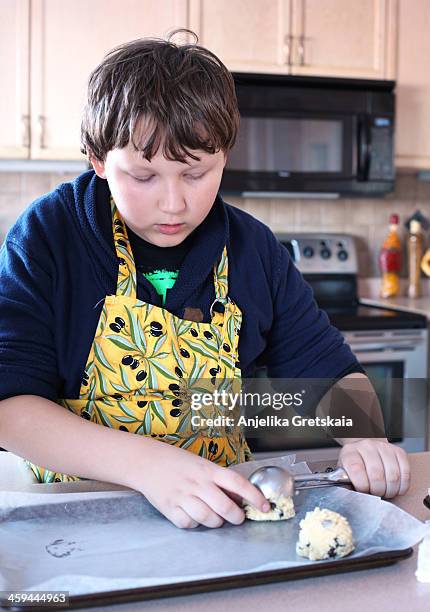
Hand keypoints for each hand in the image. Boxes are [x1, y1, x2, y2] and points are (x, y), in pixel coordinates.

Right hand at [126, 437, 269, 527]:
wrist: (147, 462)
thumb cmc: (178, 462)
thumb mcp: (202, 465)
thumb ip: (219, 480)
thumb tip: (240, 498)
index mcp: (208, 470)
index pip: (237, 483)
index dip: (254, 497)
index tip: (265, 506)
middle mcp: (197, 483)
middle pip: (225, 507)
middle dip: (236, 517)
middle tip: (238, 517)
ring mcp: (183, 497)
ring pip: (209, 519)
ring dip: (217, 522)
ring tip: (216, 517)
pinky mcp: (170, 509)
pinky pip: (189, 524)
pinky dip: (195, 524)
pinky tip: (194, 515)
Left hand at [337, 438, 410, 497]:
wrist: (364, 448)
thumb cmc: (355, 463)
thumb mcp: (345, 472)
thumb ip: (346, 484)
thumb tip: (352, 498)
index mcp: (351, 452)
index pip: (357, 470)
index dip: (362, 486)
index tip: (364, 491)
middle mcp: (367, 447)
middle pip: (377, 475)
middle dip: (377, 491)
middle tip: (375, 494)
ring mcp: (384, 447)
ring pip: (393, 476)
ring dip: (390, 490)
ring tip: (385, 492)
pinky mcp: (399, 452)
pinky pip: (406, 473)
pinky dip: (402, 486)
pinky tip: (395, 488)